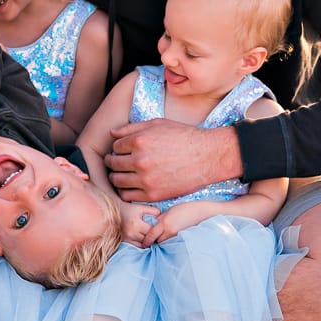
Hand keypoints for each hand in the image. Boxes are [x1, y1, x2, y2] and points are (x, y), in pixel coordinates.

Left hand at [105, 120, 239, 202]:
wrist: (208, 156)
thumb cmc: (184, 137)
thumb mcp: (158, 124)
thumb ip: (132, 128)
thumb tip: (112, 133)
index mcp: (139, 141)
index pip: (115, 146)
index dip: (119, 148)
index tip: (125, 150)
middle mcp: (139, 160)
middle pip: (113, 164)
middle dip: (114, 162)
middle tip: (120, 162)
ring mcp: (145, 179)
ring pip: (116, 181)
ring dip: (117, 176)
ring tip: (124, 174)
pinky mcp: (152, 194)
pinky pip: (127, 196)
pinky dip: (126, 191)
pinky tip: (133, 185)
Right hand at [120, 203, 160, 246]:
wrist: (115, 212)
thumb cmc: (129, 209)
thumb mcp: (141, 207)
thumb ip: (153, 211)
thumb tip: (161, 216)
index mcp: (136, 224)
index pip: (151, 232)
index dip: (156, 231)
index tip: (158, 229)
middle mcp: (131, 233)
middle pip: (147, 239)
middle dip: (152, 237)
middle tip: (156, 234)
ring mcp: (127, 238)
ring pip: (142, 244)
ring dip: (147, 241)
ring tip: (149, 236)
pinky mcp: (124, 241)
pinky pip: (136, 246)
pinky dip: (141, 243)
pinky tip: (143, 239)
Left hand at [140, 203, 203, 243]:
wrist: (201, 212)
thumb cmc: (186, 208)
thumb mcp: (170, 211)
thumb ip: (160, 219)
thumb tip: (153, 225)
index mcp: (164, 223)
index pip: (151, 235)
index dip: (146, 240)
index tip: (144, 243)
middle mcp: (170, 231)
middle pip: (157, 241)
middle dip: (154, 241)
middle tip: (152, 240)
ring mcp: (177, 235)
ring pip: (165, 243)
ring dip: (162, 242)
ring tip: (162, 239)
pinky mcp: (182, 238)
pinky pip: (172, 242)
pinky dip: (170, 241)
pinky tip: (170, 238)